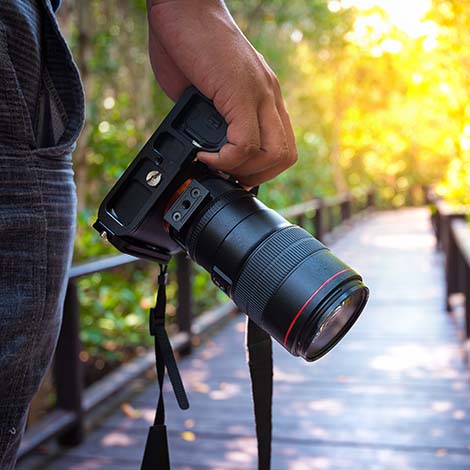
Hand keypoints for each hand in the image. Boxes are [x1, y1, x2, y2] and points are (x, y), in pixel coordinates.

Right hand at [147, 0, 296, 186]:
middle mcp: (269, 96)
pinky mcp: (242, 92)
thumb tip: (207, 145)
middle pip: (285, 156)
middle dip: (256, 178)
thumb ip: (213, 119)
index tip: (234, 173)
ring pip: (274, 155)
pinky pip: (246, 144)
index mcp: (265, 96)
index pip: (282, 146)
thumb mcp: (206, 92)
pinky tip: (204, 155)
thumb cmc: (188, 43)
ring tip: (216, 165)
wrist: (183, 5)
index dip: (260, 170)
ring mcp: (259, 94)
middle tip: (228, 176)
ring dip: (243, 172)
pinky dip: (225, 159)